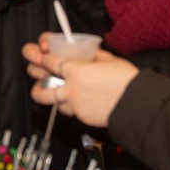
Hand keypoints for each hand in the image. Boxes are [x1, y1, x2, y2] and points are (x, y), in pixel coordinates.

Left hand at [22, 33, 138, 127]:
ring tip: (41, 88)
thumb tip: (85, 52)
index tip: (40, 52)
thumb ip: (91, 55)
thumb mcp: (107, 59)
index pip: (48, 61)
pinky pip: (66, 109)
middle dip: (34, 72)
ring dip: (43, 92)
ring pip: (48, 100)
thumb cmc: (126, 81)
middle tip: (33, 67)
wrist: (137, 104)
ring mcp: (74, 105)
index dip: (41, 55)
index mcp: (75, 71)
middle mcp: (71, 89)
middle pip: (40, 81)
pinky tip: (69, 98)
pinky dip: (65, 103)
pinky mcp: (80, 117)